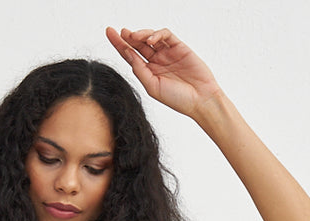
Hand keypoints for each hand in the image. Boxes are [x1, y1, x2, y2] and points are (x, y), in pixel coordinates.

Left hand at [105, 26, 221, 117]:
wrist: (200, 99)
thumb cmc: (178, 99)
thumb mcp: (153, 87)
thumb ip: (139, 70)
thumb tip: (128, 54)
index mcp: (149, 72)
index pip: (130, 55)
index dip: (119, 44)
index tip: (109, 32)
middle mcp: (157, 61)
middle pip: (138, 44)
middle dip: (128, 36)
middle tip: (120, 31)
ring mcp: (167, 53)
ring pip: (150, 37)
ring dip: (141, 34)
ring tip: (133, 36)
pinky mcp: (179, 47)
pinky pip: (165, 35)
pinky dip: (157, 34)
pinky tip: (150, 40)